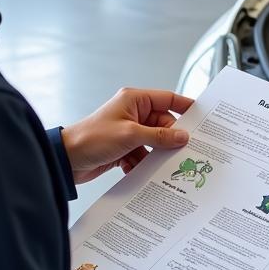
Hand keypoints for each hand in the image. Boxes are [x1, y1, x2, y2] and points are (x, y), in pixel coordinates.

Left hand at [61, 87, 192, 183]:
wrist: (66, 159)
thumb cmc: (92, 138)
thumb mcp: (130, 135)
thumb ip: (159, 136)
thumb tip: (182, 136)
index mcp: (134, 100)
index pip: (167, 99)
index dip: (185, 107)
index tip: (201, 116)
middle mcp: (132, 113)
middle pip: (162, 124)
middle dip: (169, 139)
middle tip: (182, 152)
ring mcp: (128, 131)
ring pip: (154, 142)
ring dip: (155, 154)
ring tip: (160, 165)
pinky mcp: (123, 148)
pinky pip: (142, 154)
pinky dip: (142, 163)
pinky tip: (139, 171)